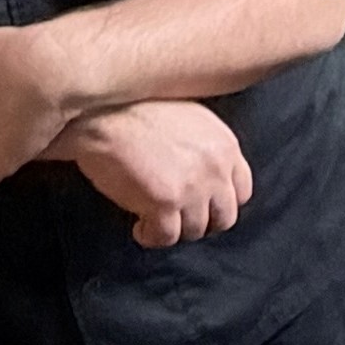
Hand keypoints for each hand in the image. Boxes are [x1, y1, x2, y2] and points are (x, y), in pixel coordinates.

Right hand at [56, 101, 253, 246]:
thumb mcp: (190, 118)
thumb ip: (205, 147)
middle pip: (224, 217)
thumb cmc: (136, 107)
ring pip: (194, 230)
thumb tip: (204, 174)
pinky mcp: (164, 202)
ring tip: (153, 220)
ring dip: (173, 229)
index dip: (219, 203)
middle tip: (178, 217)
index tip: (201, 205)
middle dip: (201, 222)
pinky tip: (139, 227)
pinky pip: (165, 237)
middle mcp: (216, 168)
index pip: (242, 192)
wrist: (103, 111)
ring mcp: (193, 187)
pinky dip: (151, 237)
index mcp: (225, 146)